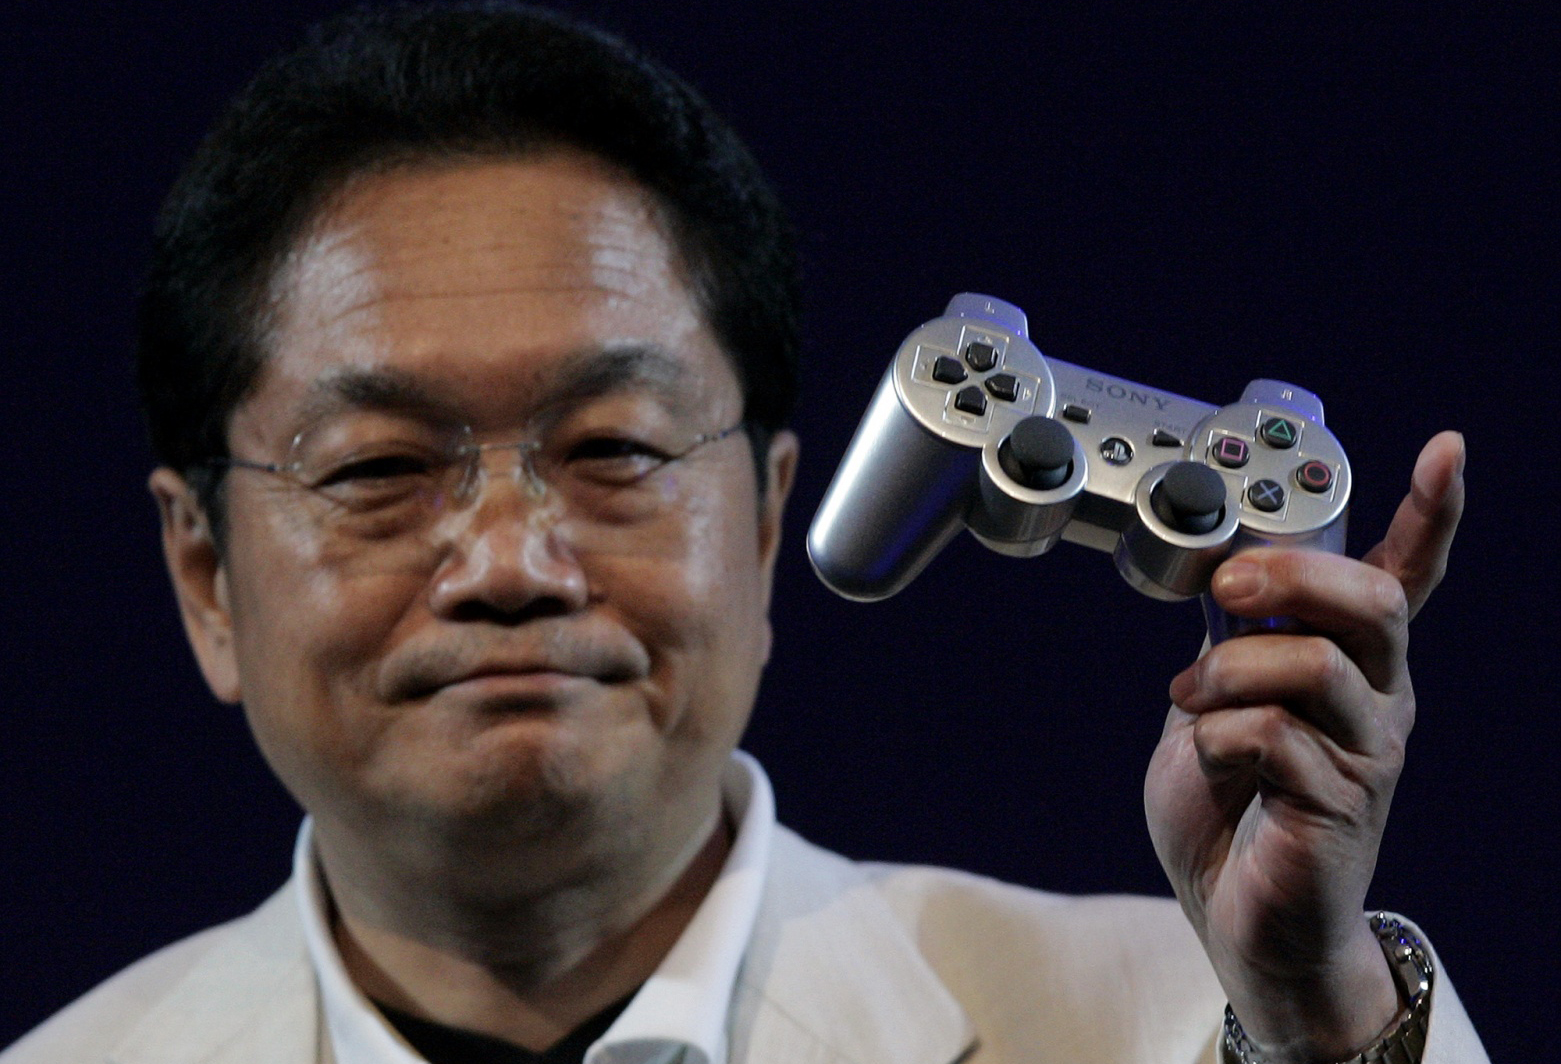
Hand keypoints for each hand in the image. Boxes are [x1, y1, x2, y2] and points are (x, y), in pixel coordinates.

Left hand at [1144, 431, 1464, 1061]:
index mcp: (1351, 663)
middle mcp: (1378, 699)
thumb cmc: (1229, 806)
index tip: (1447, 448)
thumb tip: (1221, 570)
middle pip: (1375, 602)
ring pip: (1316, 665)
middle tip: (1227, 585)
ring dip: (1230, 670)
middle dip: (1294, 575)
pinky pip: (1274, 737)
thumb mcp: (1215, 700)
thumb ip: (1230, 640)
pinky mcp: (1340, 805)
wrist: (1240, 917)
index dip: (1432, 513)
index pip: (1407, 578)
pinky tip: (1205, 756)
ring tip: (1188, 697)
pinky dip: (1217, 735)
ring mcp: (1366, 753)